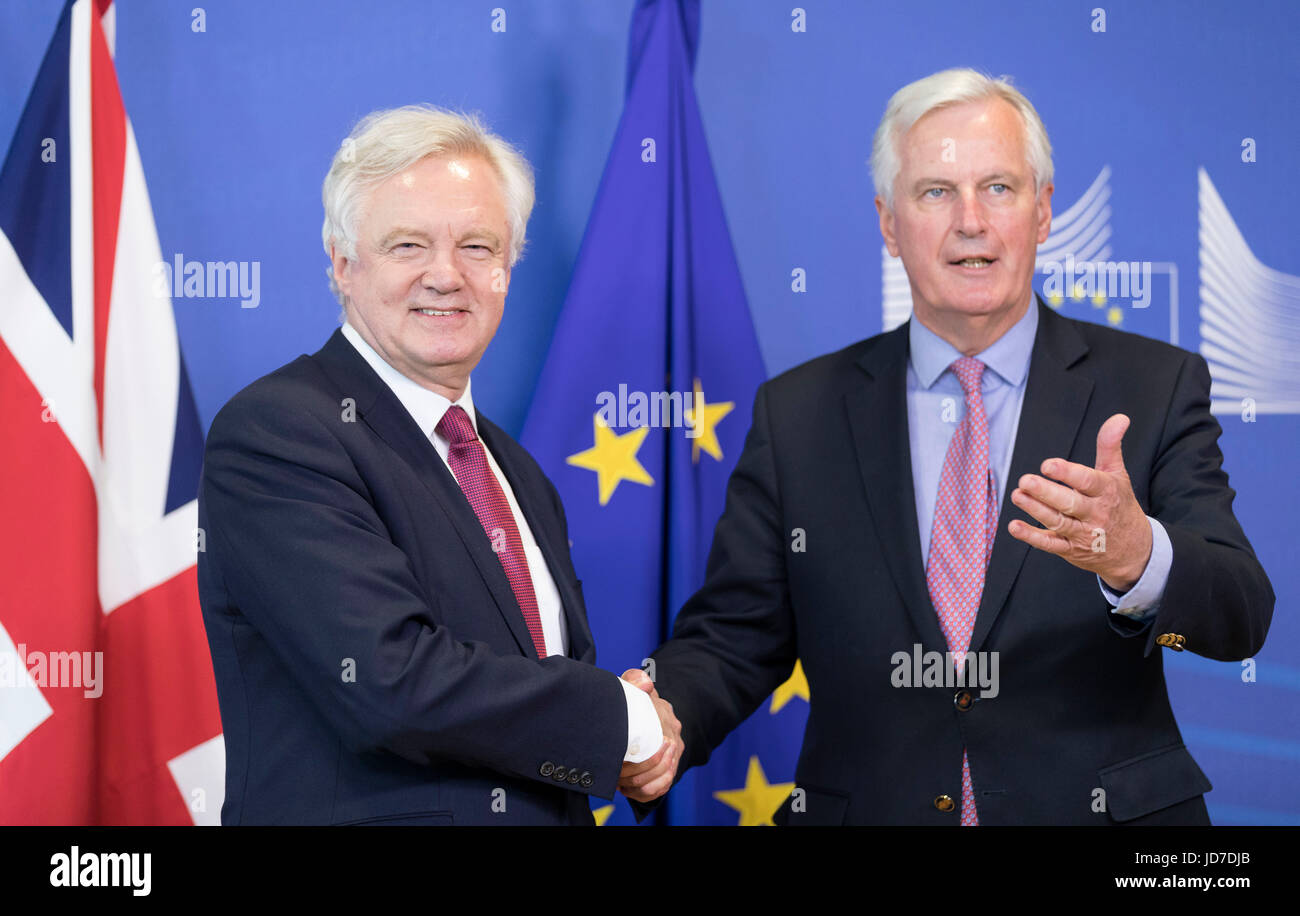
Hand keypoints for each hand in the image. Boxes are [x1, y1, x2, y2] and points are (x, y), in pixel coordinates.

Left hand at [617, 667, 682, 803]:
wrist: (642, 713)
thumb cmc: (635, 700)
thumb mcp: (634, 686)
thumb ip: (636, 679)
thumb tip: (644, 683)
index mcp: (667, 720)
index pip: (663, 745)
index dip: (644, 758)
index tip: (621, 760)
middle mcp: (674, 741)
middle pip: (662, 767)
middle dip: (637, 774)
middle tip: (615, 774)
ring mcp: (672, 758)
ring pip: (662, 781)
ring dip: (640, 785)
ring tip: (620, 783)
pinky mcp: (667, 772)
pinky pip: (661, 789)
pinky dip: (645, 793)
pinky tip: (627, 790)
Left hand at [1008, 413, 1152, 591]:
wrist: (1134, 550)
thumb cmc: (1119, 504)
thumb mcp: (1117, 475)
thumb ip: (1111, 446)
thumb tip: (1120, 417)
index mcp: (1107, 492)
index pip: (1088, 481)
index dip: (1068, 473)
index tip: (1048, 464)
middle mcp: (1095, 514)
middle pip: (1070, 503)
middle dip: (1046, 493)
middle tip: (1024, 481)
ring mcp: (1083, 534)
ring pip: (1058, 523)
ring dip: (1035, 510)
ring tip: (1017, 495)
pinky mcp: (1070, 550)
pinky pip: (1050, 544)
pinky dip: (1031, 536)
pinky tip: (1014, 526)